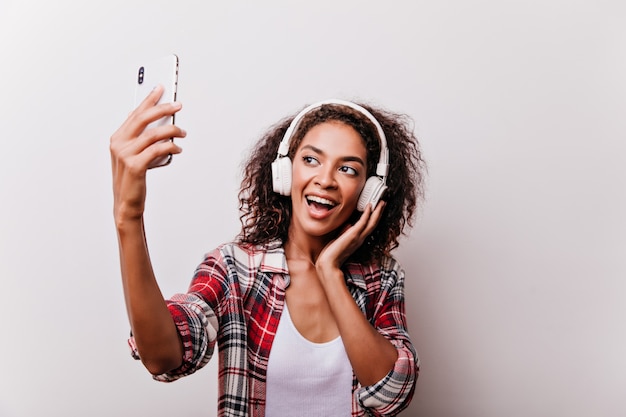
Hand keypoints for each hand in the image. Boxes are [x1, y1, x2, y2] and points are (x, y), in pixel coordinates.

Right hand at [110, 85, 185, 223]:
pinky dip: (170, 147)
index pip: (135, 113)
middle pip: (143, 119)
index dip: (149, 99)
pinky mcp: (136, 166)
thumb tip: (160, 123)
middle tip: (178, 105)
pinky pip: (157, 150)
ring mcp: (126, 155)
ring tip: (182, 132)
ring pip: (153, 134)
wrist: (126, 202)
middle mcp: (119, 144)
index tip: (160, 88)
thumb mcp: (134, 155)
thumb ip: (141, 139)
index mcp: (118, 138)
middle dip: (163, 108)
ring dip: (172, 130)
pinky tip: (177, 149)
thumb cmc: (133, 179)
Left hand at [316, 202, 385, 274]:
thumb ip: (345, 233)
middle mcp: (360, 239)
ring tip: (381, 203)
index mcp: (358, 241)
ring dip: (377, 212)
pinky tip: (369, 206)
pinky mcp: (353, 235)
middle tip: (383, 203)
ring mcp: (358, 237)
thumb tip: (348, 225)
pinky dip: (367, 214)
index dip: (373, 219)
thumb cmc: (332, 255)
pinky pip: (363, 222)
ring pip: (372, 223)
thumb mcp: (339, 241)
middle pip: (374, 224)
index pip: (368, 228)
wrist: (329, 264)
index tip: (376, 211)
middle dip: (379, 213)